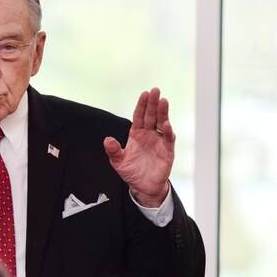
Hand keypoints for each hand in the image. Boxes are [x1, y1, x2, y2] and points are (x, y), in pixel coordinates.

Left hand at [103, 87, 173, 207]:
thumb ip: (113, 150)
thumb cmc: (131, 171)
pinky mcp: (167, 149)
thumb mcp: (118, 161)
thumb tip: (107, 140)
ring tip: (163, 101)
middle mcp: (149, 134)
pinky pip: (168, 138)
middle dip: (153, 103)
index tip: (144, 94)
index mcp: (137, 134)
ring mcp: (159, 140)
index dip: (142, 105)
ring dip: (163, 112)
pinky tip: (166, 124)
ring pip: (162, 123)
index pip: (139, 116)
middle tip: (155, 90)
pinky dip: (168, 131)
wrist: (143, 186)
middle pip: (152, 116)